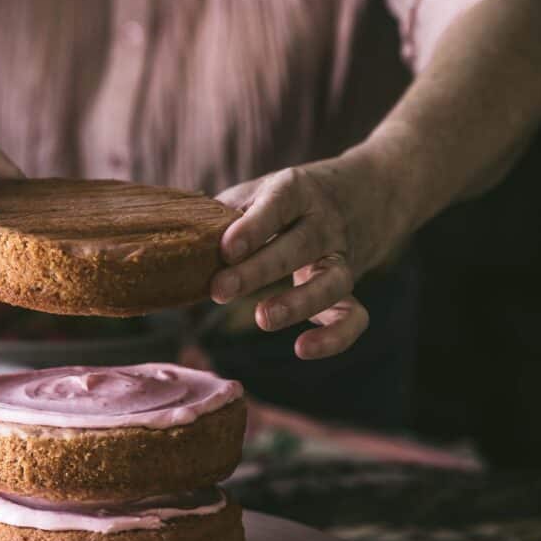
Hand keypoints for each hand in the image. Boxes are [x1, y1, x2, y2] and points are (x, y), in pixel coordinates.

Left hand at [211, 149, 403, 358]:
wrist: (368, 191)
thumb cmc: (289, 199)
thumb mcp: (260, 191)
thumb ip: (223, 215)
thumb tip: (172, 247)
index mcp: (296, 191)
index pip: (278, 204)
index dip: (253, 227)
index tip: (225, 250)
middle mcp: (324, 223)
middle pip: (298, 246)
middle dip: (259, 271)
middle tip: (220, 291)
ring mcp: (342, 256)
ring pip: (332, 282)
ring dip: (299, 303)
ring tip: (262, 318)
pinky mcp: (352, 287)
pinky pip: (355, 316)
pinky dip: (335, 337)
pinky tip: (302, 349)